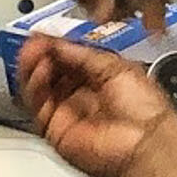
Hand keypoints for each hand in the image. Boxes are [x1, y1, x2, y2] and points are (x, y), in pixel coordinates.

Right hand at [18, 35, 176, 176]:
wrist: (144, 142)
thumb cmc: (144, 110)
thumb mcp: (115, 66)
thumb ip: (82, 54)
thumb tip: (56, 43)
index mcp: (100, 80)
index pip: (67, 59)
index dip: (55, 46)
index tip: (44, 35)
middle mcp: (82, 97)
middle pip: (49, 72)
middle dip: (40, 54)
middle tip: (34, 42)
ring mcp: (67, 114)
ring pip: (38, 87)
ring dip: (32, 67)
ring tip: (33, 52)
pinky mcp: (54, 130)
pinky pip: (36, 104)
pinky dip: (34, 84)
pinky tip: (40, 69)